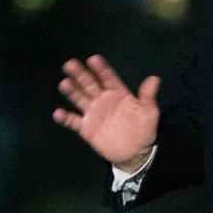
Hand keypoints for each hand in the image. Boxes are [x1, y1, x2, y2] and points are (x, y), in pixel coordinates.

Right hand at [52, 54, 159, 171]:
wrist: (135, 153)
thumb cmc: (143, 130)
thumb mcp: (149, 113)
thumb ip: (148, 97)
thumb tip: (154, 79)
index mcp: (118, 94)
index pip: (108, 78)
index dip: (101, 69)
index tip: (93, 59)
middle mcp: (103, 100)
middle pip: (90, 85)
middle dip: (81, 75)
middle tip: (70, 64)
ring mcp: (93, 113)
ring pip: (80, 99)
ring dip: (72, 91)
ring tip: (64, 83)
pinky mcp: (86, 128)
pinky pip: (74, 122)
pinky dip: (65, 118)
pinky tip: (58, 113)